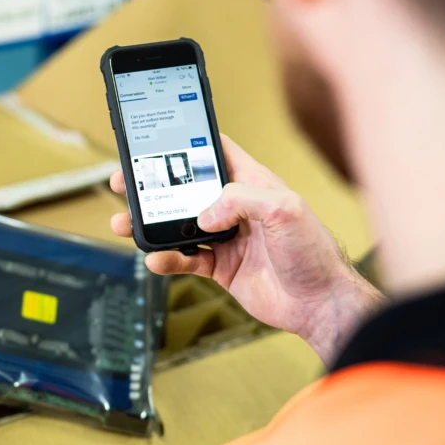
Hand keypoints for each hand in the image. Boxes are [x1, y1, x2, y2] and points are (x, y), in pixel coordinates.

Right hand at [110, 135, 382, 364]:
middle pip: (184, 189)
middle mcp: (235, 208)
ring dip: (150, 224)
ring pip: (177, 225)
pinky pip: (183, 259)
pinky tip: (155, 260)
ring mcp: (225, 237)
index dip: (187, 143)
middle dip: (153, 185)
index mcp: (252, 183)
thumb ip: (241, 200)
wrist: (320, 305)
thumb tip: (203, 215)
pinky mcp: (220, 266)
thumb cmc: (315, 253)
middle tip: (125, 182)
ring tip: (124, 223)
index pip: (214, 152)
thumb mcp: (285, 209)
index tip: (157, 139)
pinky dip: (166, 260)